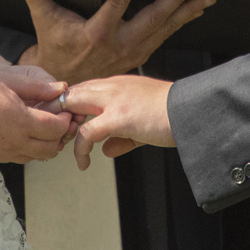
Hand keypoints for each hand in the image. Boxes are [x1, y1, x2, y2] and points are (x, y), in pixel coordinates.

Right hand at [0, 70, 74, 163]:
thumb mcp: (7, 81)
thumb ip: (37, 88)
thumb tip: (61, 88)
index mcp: (21, 122)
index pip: (56, 129)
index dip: (65, 120)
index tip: (65, 110)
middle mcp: (14, 143)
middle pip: (50, 149)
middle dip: (60, 136)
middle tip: (59, 121)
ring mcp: (2, 153)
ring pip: (35, 157)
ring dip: (45, 145)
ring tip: (42, 127)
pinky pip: (18, 158)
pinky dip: (28, 150)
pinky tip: (21, 133)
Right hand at [10, 0, 214, 85]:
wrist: (62, 83)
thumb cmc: (54, 47)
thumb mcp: (42, 17)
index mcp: (96, 33)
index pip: (116, 3)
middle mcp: (119, 44)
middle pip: (152, 19)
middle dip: (176, 0)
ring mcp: (131, 52)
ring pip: (163, 30)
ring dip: (186, 13)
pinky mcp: (138, 55)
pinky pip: (163, 37)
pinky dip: (180, 24)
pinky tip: (194, 12)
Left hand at [60, 75, 174, 169]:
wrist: (193, 112)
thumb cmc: (174, 117)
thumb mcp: (142, 127)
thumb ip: (121, 138)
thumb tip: (105, 150)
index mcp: (118, 85)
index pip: (83, 90)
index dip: (70, 108)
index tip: (66, 127)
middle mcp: (112, 87)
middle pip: (71, 92)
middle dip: (58, 113)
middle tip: (56, 135)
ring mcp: (114, 99)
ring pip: (72, 106)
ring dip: (64, 128)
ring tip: (64, 148)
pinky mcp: (118, 116)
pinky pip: (87, 132)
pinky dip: (80, 150)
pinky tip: (83, 163)